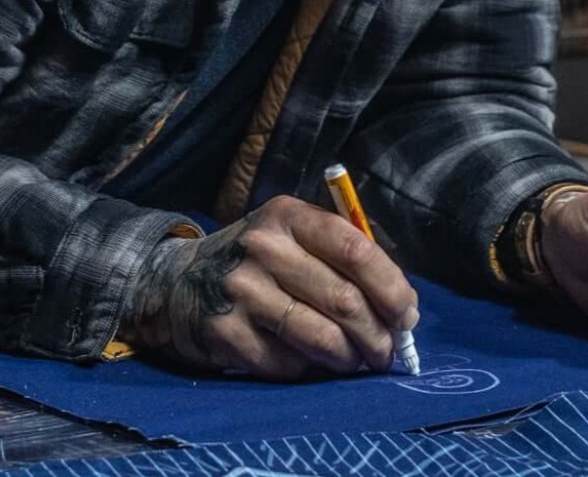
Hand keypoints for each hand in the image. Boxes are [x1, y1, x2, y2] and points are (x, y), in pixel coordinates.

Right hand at [119, 194, 418, 378]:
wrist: (180, 282)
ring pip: (321, 337)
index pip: (355, 249)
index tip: (407, 315)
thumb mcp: (293, 237)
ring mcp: (242, 290)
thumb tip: (404, 309)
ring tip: (358, 362)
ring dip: (351, 359)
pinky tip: (312, 363)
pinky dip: (311, 371)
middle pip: (344, 299)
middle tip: (388, 352)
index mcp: (289, 215)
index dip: (391, 287)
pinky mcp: (226, 332)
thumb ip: (344, 259)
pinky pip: (289, 364)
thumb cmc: (259, 261)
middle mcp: (264, 247)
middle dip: (378, 334)